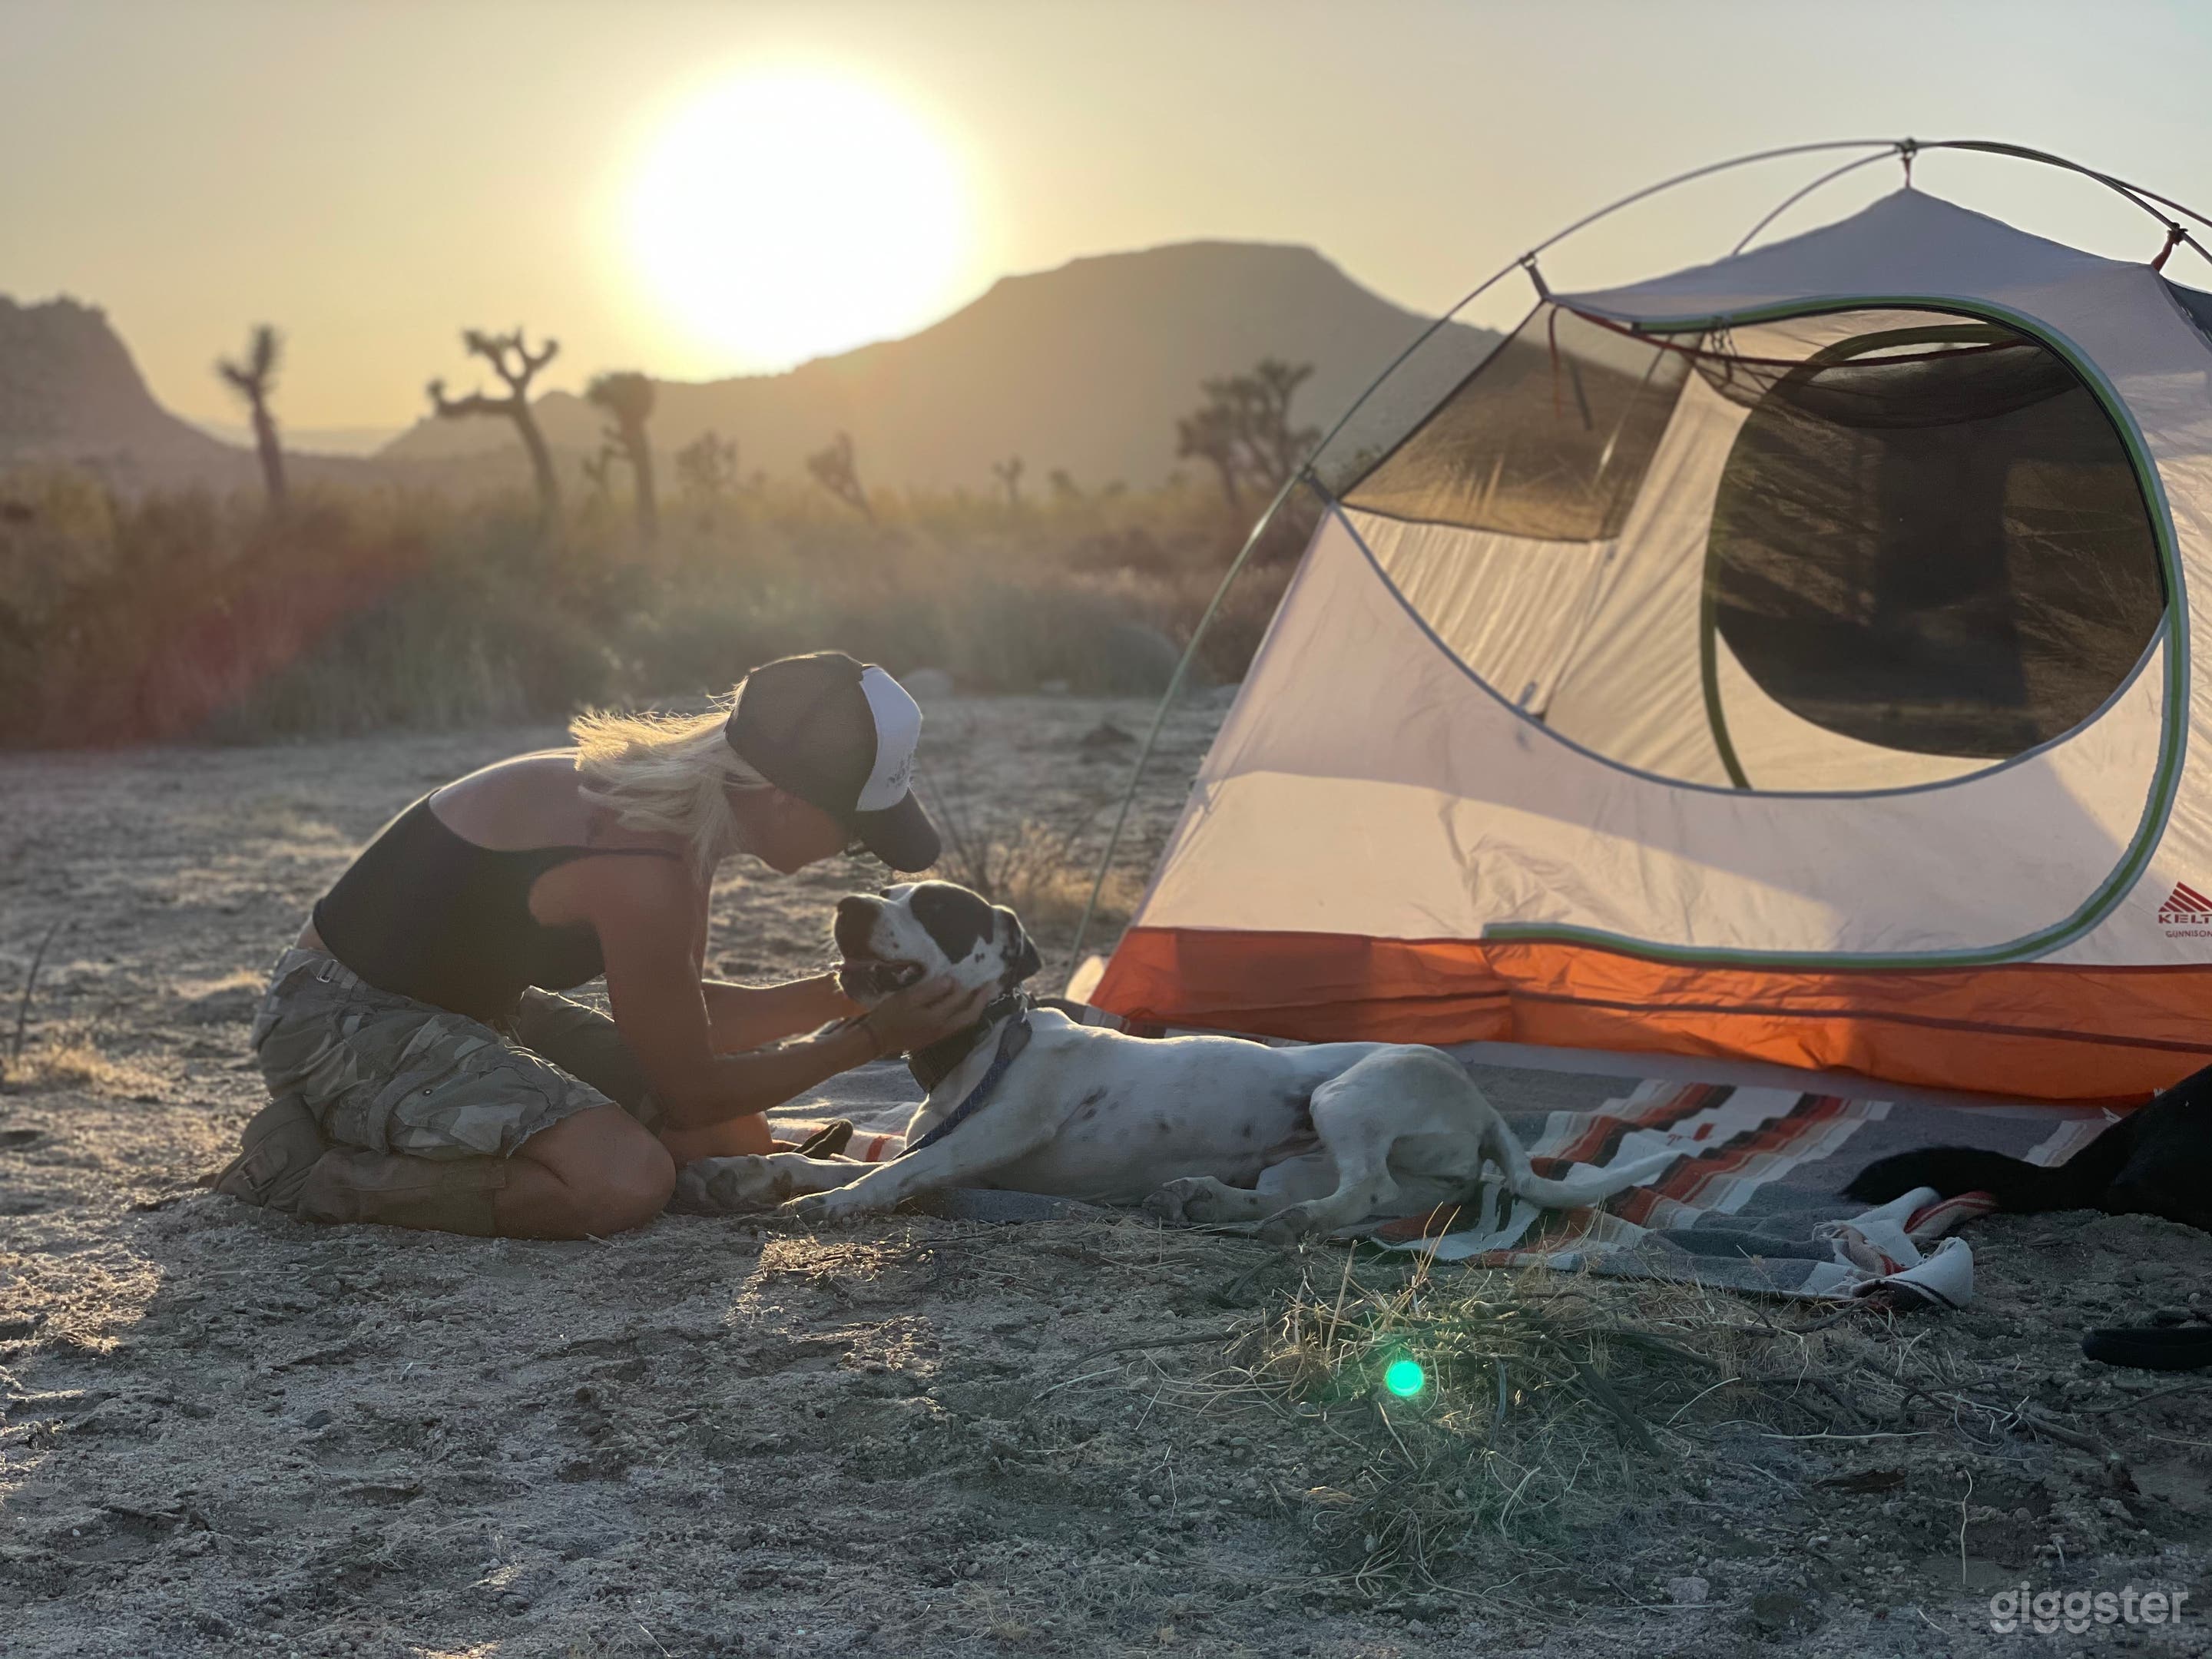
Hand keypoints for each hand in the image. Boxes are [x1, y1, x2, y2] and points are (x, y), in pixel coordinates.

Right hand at [858, 976, 996, 1055]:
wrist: (876, 1039)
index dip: (972, 987)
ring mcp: (940, 1035)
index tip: (981, 974)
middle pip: (971, 1015)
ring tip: (985, 994)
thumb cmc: (889, 1015)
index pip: (961, 1000)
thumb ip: (931, 990)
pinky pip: (958, 1025)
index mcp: (938, 1018)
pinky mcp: (935, 1037)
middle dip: (983, 999)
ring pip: (966, 1022)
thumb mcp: (907, 998)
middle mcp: (944, 1029)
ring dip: (977, 1007)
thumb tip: (952, 982)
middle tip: (995, 984)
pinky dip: (967, 1014)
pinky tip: (966, 1006)